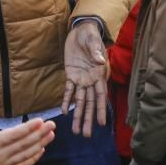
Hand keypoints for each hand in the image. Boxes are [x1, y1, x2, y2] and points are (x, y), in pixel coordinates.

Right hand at [0, 108, 54, 164]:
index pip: (13, 135)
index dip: (28, 128)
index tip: (40, 121)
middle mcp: (0, 155)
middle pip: (24, 143)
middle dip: (39, 133)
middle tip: (52, 124)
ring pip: (26, 154)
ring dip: (40, 144)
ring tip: (51, 135)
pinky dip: (33, 159)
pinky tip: (41, 152)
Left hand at [61, 20, 108, 136]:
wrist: (81, 29)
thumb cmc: (90, 35)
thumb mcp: (93, 41)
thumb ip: (96, 52)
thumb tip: (99, 62)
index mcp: (99, 74)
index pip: (100, 95)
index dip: (100, 109)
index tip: (100, 123)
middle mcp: (91, 80)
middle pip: (89, 103)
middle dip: (87, 119)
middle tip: (85, 135)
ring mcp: (81, 79)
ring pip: (79, 101)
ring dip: (78, 115)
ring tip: (76, 131)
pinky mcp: (71, 75)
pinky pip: (69, 90)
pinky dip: (66, 101)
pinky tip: (64, 112)